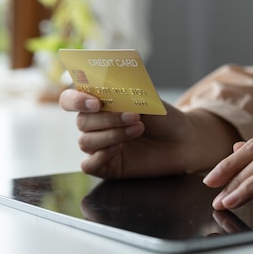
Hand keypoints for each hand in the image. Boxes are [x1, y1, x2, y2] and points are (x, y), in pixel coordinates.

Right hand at [59, 89, 238, 178]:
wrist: (183, 142)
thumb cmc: (163, 118)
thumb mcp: (146, 99)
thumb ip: (124, 93)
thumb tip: (106, 87)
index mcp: (97, 104)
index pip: (69, 100)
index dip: (75, 100)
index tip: (95, 102)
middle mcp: (94, 124)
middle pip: (81, 121)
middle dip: (107, 118)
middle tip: (134, 116)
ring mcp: (98, 146)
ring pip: (86, 141)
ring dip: (111, 134)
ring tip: (138, 129)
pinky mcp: (104, 166)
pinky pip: (88, 165)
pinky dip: (100, 156)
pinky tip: (119, 150)